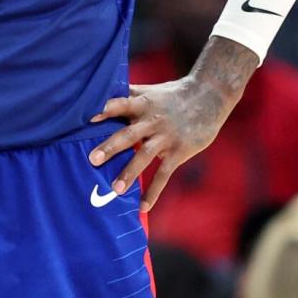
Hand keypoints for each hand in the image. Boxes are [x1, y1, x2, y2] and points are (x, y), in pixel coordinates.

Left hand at [88, 77, 234, 211]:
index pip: (121, 104)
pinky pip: (164, 174)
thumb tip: (99, 92)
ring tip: (115, 189)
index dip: (106, 109)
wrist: (209, 95)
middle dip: (111, 147)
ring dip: (130, 172)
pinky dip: (154, 191)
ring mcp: (166, 136)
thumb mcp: (149, 90)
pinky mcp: (179, 151)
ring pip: (145, 155)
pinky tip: (143, 207)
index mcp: (142, 103)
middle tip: (92, 160)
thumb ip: (127, 93)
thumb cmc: (172, 94)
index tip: (88, 118)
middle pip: (129, 133)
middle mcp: (152, 120)